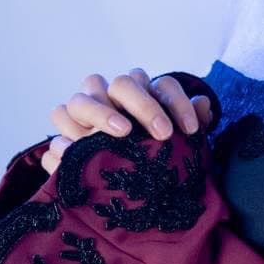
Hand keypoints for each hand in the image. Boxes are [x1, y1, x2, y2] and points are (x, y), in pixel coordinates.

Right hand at [41, 67, 213, 175]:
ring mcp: (87, 106)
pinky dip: (68, 128)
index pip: (164, 86)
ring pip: (85, 94)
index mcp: (147, 93)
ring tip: (122, 133)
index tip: (191, 129)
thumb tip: (203, 103)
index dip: (179, 104)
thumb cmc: (154, 153)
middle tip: (163, 133)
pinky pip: (60, 115)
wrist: (120, 180)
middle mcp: (114, 94)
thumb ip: (194, 121)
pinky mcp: (65, 125)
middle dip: (144, 105)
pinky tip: (82, 147)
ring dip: (102, 111)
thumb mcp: (179, 142)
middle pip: (124, 83)